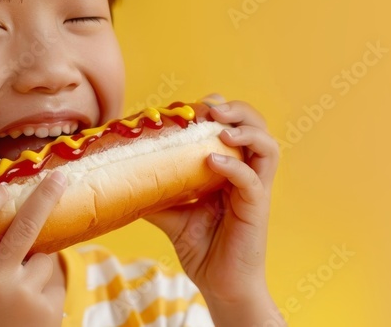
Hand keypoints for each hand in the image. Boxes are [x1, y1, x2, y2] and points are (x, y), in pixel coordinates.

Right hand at [0, 171, 68, 326]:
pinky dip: (47, 290)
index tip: (1, 185)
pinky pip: (55, 283)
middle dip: (45, 197)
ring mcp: (24, 294)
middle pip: (25, 227)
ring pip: (44, 259)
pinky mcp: (48, 307)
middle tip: (60, 177)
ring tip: (21, 294)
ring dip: (38, 267)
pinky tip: (32, 311)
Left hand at [144, 94, 280, 307]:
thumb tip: (122, 181)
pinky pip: (252, 179)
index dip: (222, 109)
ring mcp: (254, 190)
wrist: (221, 286)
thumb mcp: (173, 217)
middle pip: (258, 127)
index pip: (235, 127)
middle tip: (212, 108)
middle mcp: (247, 174)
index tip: (195, 104)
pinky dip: (234, 166)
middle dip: (238, 110)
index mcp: (231, 169)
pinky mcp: (256, 208)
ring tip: (221, 128)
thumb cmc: (204, 249)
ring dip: (246, 130)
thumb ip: (156, 196)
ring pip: (268, 146)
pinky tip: (213, 161)